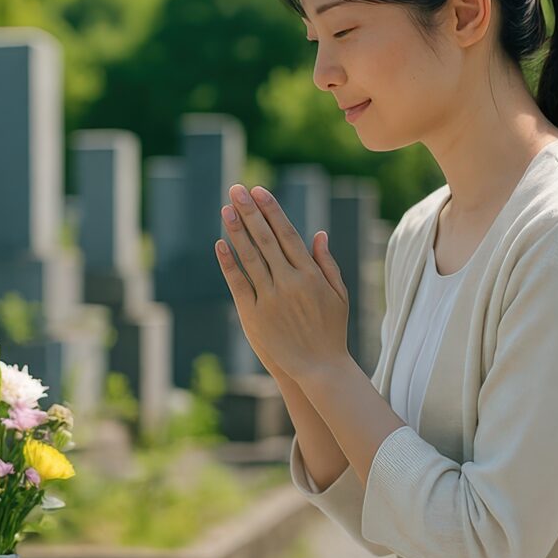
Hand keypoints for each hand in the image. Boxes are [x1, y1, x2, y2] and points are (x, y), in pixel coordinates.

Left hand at [213, 184, 351, 375]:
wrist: (319, 368)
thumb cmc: (331, 330)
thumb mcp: (338, 295)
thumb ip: (327, 263)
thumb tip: (318, 233)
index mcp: (311, 274)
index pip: (287, 233)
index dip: (271, 211)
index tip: (259, 191)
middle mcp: (289, 282)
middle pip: (265, 239)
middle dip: (250, 212)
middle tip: (236, 189)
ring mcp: (270, 298)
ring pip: (250, 257)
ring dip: (236, 231)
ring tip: (225, 209)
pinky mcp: (254, 315)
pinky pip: (238, 283)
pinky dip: (229, 263)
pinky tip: (220, 244)